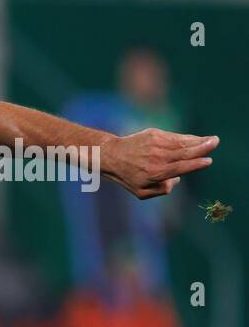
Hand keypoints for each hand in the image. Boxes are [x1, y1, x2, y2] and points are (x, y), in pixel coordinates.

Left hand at [102, 129, 217, 198]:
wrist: (111, 156)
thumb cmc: (128, 176)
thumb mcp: (142, 192)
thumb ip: (162, 190)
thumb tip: (177, 179)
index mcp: (156, 173)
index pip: (182, 167)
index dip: (197, 164)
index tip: (208, 161)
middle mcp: (157, 157)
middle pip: (185, 152)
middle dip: (203, 147)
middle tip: (215, 143)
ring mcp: (156, 144)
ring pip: (182, 142)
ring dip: (198, 141)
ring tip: (211, 140)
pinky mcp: (154, 134)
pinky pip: (174, 136)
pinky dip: (186, 138)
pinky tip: (195, 139)